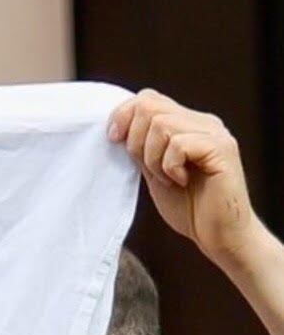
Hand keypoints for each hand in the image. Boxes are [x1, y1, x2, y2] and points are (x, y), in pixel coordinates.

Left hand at [108, 90, 265, 271]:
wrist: (219, 236)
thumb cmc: (190, 209)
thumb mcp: (156, 174)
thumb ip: (143, 150)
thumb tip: (117, 131)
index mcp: (188, 124)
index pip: (148, 98)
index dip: (123, 115)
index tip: (113, 140)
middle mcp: (203, 122)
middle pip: (150, 105)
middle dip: (135, 140)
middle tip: (147, 169)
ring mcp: (214, 133)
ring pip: (161, 125)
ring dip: (153, 158)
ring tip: (167, 180)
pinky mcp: (221, 149)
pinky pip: (179, 144)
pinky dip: (170, 167)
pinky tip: (180, 182)